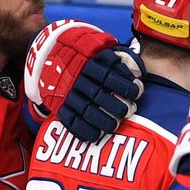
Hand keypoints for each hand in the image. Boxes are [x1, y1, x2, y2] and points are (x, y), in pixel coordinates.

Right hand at [24, 20, 143, 142]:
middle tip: (127, 111)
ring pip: (86, 110)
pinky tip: (96, 135)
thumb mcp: (101, 54)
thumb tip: (138, 72)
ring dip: (103, 121)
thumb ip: (120, 61)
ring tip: (114, 125)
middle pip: (98, 95)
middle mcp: (77, 79)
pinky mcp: (60, 107)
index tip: (137, 92)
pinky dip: (84, 131)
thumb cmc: (87, 61)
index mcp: (89, 64)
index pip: (109, 76)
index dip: (124, 86)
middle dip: (116, 106)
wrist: (52, 60)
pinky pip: (71, 122)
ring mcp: (67, 94)